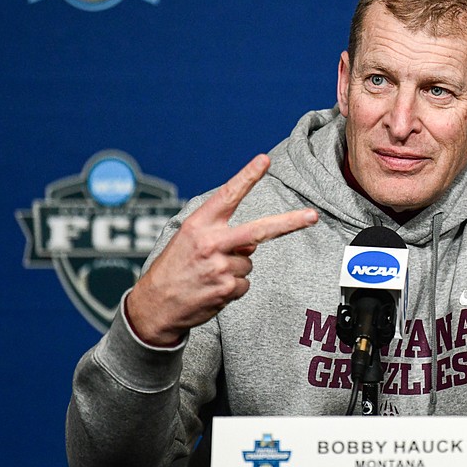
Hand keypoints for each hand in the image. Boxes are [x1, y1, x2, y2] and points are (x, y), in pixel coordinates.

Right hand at [124, 154, 317, 345]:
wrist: (154, 306)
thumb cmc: (174, 269)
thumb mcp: (188, 240)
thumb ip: (221, 235)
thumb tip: (252, 244)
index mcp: (200, 225)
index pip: (228, 196)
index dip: (247, 177)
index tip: (263, 160)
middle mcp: (211, 243)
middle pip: (259, 230)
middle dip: (290, 223)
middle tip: (312, 216)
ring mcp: (220, 267)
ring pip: (249, 262)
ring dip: (235, 269)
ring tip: (209, 275)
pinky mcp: (227, 289)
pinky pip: (245, 284)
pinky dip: (233, 288)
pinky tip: (212, 289)